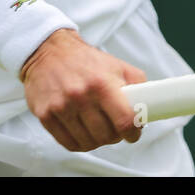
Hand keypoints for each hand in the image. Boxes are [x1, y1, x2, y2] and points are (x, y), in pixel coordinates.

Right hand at [20, 29, 146, 151]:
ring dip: (97, 140)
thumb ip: (138, 85)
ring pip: (88, 143)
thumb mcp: (116, 65)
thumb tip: (148, 110)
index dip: (133, 133)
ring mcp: (61, 107)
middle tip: (114, 128)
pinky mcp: (45, 115)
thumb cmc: (85, 60)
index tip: (133, 133)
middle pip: (106, 136)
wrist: (48, 51)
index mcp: (102, 83)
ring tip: (97, 128)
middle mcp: (80, 95)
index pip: (124, 121)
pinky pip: (69, 143)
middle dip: (115, 136)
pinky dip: (79, 142)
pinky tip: (82, 131)